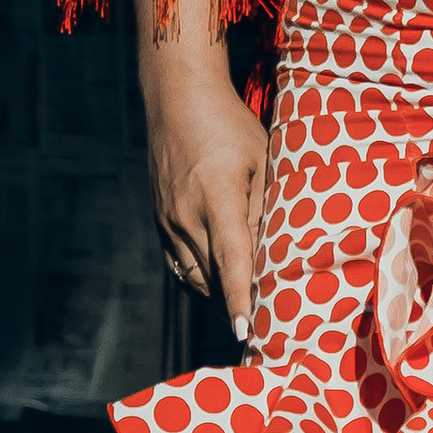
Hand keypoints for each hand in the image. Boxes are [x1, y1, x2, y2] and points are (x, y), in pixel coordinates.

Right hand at [144, 65, 268, 341]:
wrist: (177, 101)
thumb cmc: (230, 127)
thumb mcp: (261, 160)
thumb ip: (264, 208)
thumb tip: (273, 254)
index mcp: (216, 199)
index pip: (230, 261)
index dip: (238, 299)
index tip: (244, 332)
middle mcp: (186, 216)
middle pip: (213, 277)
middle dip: (235, 306)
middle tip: (266, 330)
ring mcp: (168, 221)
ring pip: (194, 276)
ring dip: (217, 297)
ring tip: (244, 314)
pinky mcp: (160, 220)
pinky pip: (179, 265)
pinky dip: (199, 281)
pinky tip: (218, 289)